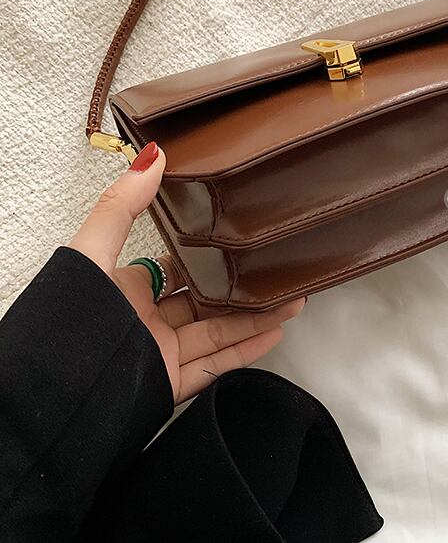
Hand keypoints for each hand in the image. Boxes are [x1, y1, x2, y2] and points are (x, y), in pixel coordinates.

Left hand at [69, 142, 302, 403]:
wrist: (56, 390)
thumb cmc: (66, 320)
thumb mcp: (92, 252)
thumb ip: (122, 207)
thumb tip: (152, 157)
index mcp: (127, 291)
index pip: (173, 271)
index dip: (204, 258)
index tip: (236, 242)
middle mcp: (146, 322)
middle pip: (205, 303)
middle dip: (242, 291)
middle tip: (275, 275)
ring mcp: (160, 355)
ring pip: (218, 334)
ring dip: (255, 320)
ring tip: (290, 303)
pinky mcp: (168, 384)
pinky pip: (215, 367)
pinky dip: (245, 353)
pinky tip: (272, 336)